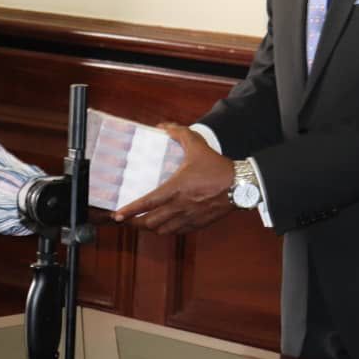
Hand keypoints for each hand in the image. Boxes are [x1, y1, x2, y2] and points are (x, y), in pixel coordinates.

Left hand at [113, 124, 235, 234]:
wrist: (241, 185)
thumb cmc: (217, 166)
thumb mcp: (197, 145)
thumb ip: (179, 133)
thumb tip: (163, 126)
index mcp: (176, 188)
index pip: (148, 203)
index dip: (131, 210)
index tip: (117, 215)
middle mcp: (180, 206)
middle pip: (151, 222)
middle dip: (136, 223)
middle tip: (127, 220)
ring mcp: (189, 217)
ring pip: (163, 230)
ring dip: (150, 228)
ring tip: (143, 223)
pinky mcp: (199, 224)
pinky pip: (177, 232)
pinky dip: (167, 230)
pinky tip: (164, 225)